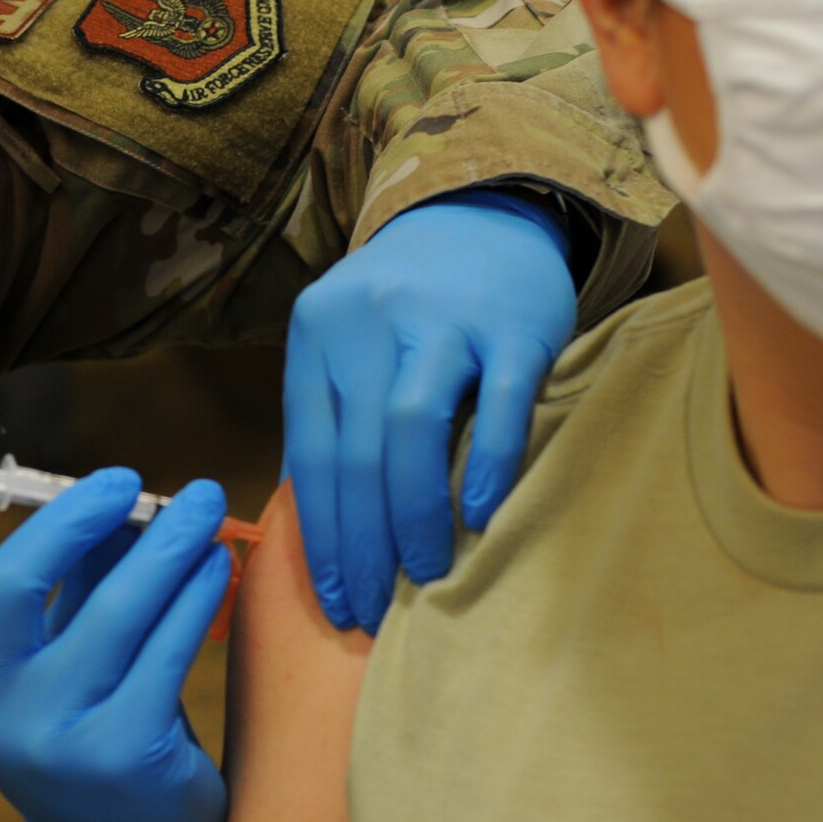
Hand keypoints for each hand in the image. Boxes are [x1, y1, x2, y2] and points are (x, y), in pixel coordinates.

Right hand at [0, 424, 231, 821]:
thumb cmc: (87, 718)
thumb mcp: (52, 652)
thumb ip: (70, 574)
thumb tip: (110, 488)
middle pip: (11, 581)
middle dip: (75, 514)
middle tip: (128, 479)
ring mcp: (50, 735)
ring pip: (112, 609)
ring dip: (167, 543)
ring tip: (205, 504)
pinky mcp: (121, 754)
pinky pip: (165, 649)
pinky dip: (196, 594)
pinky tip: (216, 566)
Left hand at [284, 189, 573, 632]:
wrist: (481, 213)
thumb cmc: (406, 306)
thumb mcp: (345, 342)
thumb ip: (330, 418)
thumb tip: (318, 530)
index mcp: (317, 334)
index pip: (311, 455)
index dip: (321, 537)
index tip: (334, 599)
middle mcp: (368, 322)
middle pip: (355, 453)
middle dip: (363, 544)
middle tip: (376, 608)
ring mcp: (440, 320)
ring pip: (410, 431)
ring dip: (414, 516)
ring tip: (426, 573)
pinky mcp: (511, 326)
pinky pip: (497, 406)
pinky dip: (486, 465)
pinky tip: (479, 515)